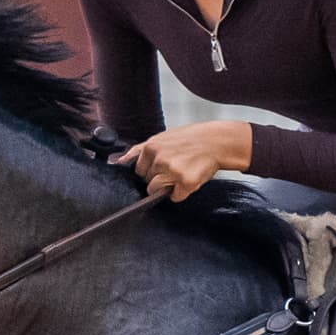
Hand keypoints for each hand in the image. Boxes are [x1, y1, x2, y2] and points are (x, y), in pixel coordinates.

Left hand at [111, 121, 251, 200]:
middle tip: (176, 166)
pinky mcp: (186, 183)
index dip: (151, 170)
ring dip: (169, 186)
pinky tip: (190, 178)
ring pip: (157, 191)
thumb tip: (118, 162)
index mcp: (151, 148)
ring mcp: (172, 172)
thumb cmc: (190, 139)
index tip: (164, 164)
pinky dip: (182, 191)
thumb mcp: (161, 138)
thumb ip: (139, 150)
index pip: (139, 171)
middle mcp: (159, 160)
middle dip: (160, 178)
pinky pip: (175, 197)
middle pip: (148, 183)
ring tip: (182, 172)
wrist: (217, 141)